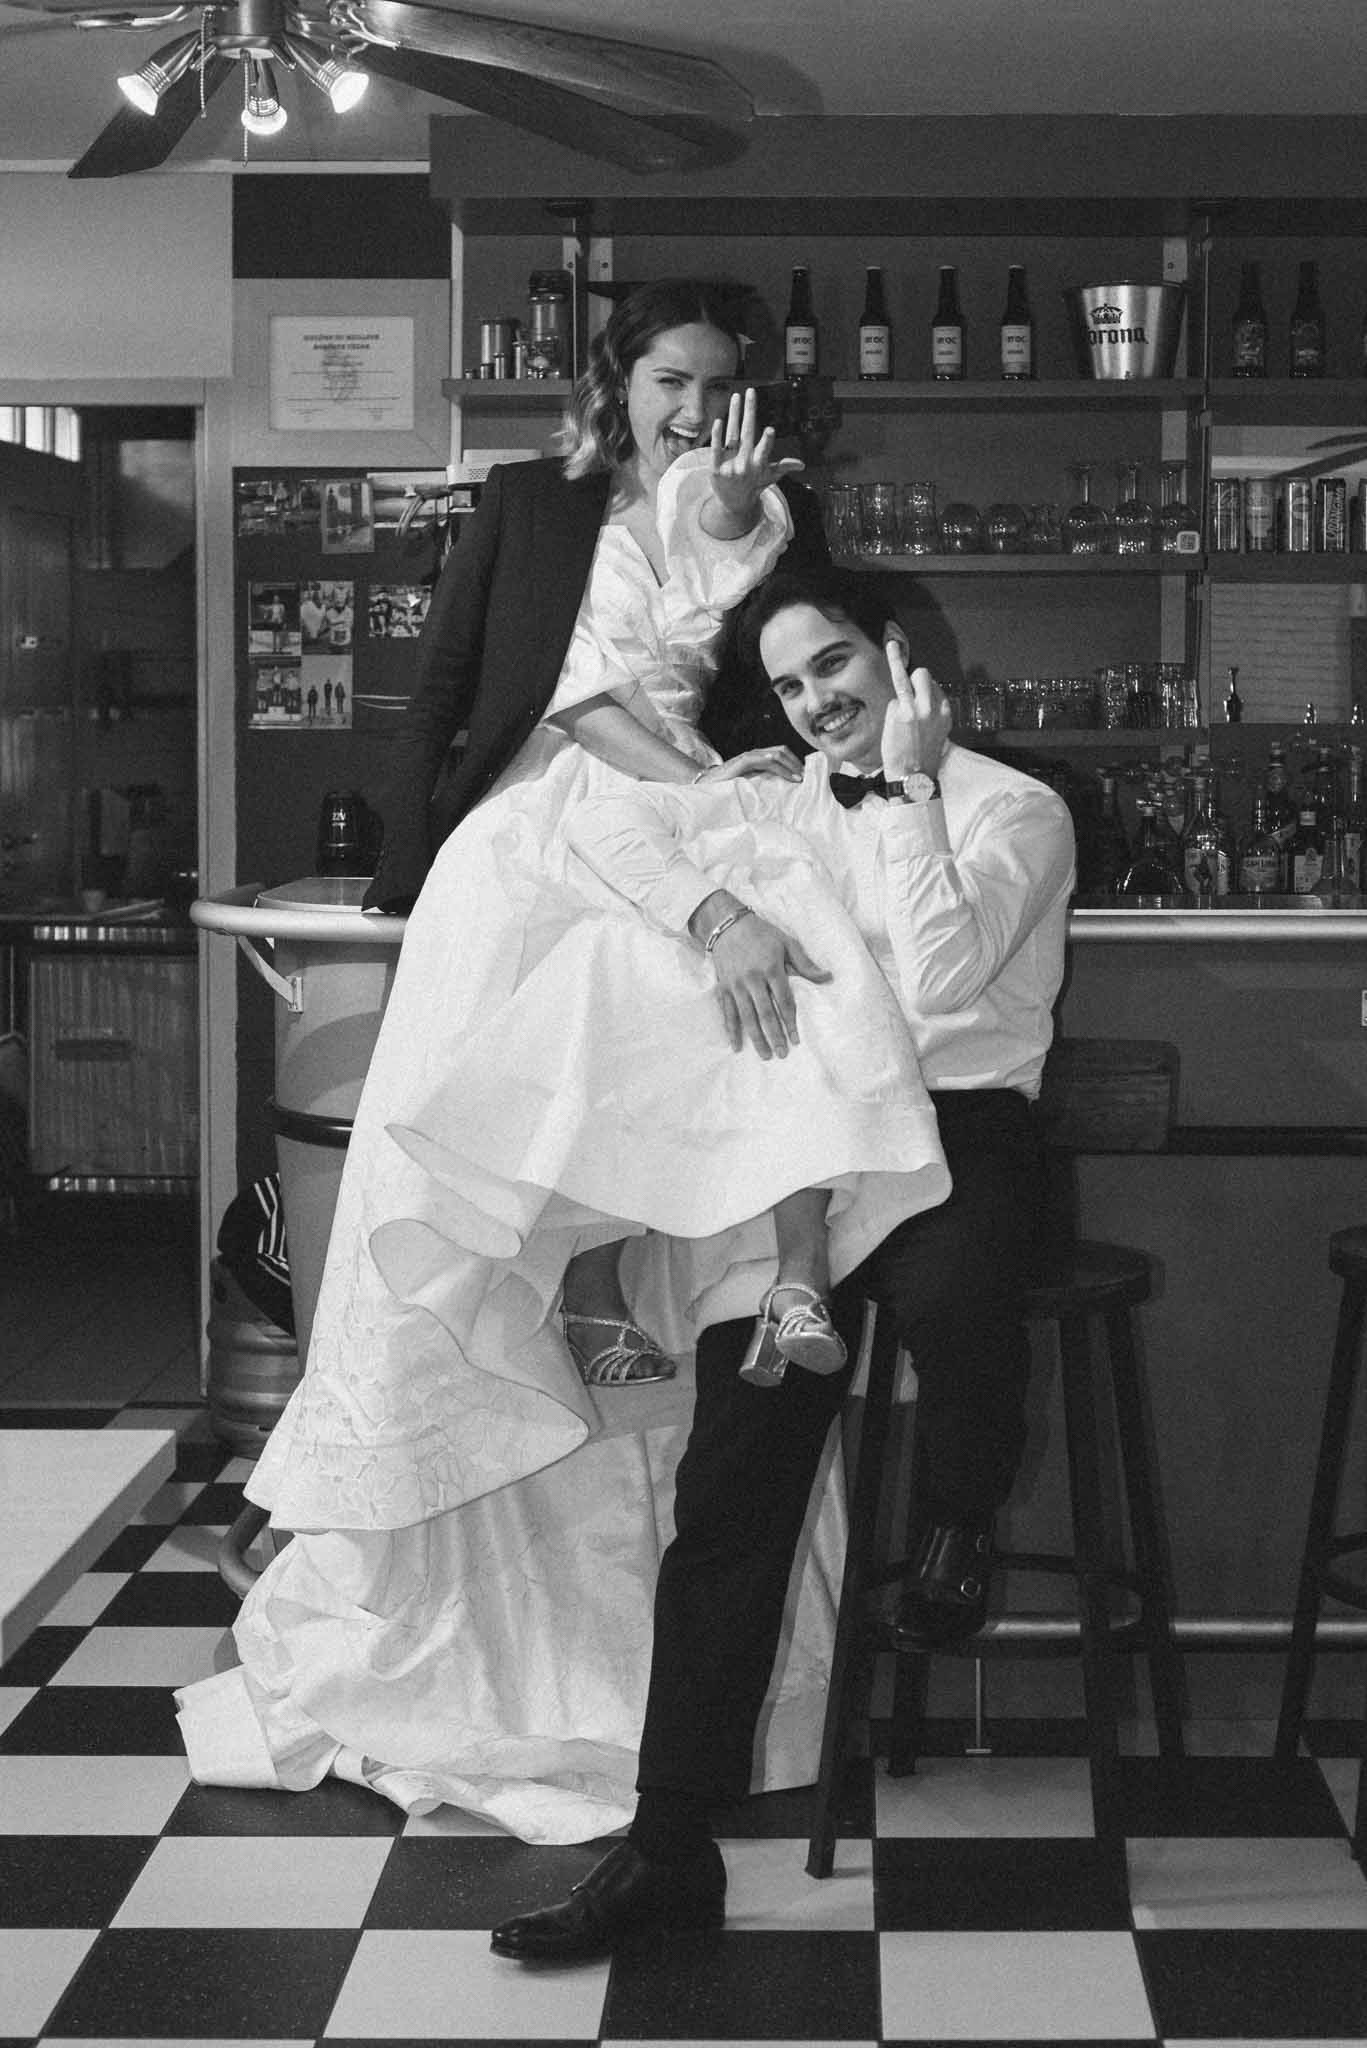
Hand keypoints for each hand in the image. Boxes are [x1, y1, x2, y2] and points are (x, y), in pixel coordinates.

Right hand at [695, 745, 804, 785]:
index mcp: (756, 759)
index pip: (780, 754)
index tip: (805, 775)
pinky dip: (780, 767)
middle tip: (806, 776)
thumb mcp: (748, 785)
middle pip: (782, 751)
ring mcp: (748, 757)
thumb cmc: (725, 789)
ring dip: (791, 765)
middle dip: (796, 762)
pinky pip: (765, 760)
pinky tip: (789, 775)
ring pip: (776, 754)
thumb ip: (762, 784)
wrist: (703, 786)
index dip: (794, 762)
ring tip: (800, 777)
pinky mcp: (742, 762)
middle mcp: (754, 755)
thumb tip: (782, 795)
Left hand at [707, 387, 804, 524]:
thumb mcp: (770, 477)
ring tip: (736, 396)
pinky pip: (715, 449)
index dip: (767, 442)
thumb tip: (801, 464)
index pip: (764, 451)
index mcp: (758, 465)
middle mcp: (744, 463)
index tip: (770, 430)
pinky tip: (719, 420)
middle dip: (749, 412)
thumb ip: (783, 467)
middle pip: (747, 433)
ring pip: (732, 435)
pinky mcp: (715, 467)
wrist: (733, 504)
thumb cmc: (754, 486)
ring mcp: (729, 465)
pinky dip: (717, 435)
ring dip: (734, 414)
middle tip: (751, 392)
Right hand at [708, 912, 831, 1059]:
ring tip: (765, 1055)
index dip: (791, 1022)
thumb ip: (805, 964)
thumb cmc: (762, 934)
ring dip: (756, 1038)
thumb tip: (827, 977)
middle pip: (765, 1013)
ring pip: (747, 1016)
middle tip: (782, 1054)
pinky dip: (731, 1030)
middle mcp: (752, 979)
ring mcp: (736, 985)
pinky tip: (736, 1046)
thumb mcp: (787, 943)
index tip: (796, 1040)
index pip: (783, 1001)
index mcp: (771, 969)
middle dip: (774, 1036)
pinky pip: (727, 1012)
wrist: (728, 925)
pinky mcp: (723, 988)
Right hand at [881, 641, 952, 783]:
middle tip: (908, 695)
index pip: (900, 677)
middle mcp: (927, 709)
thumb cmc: (896, 754)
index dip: (895, 659)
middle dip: (914, 679)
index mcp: (907, 711)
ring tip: (918, 710)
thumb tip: (904, 695)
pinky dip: (933, 701)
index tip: (892, 645)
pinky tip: (927, 716)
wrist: (914, 778)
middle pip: (922, 674)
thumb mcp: (888, 727)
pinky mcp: (948, 719)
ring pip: (933, 685)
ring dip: (925, 690)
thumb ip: (896, 705)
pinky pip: (941, 698)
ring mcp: (941, 714)